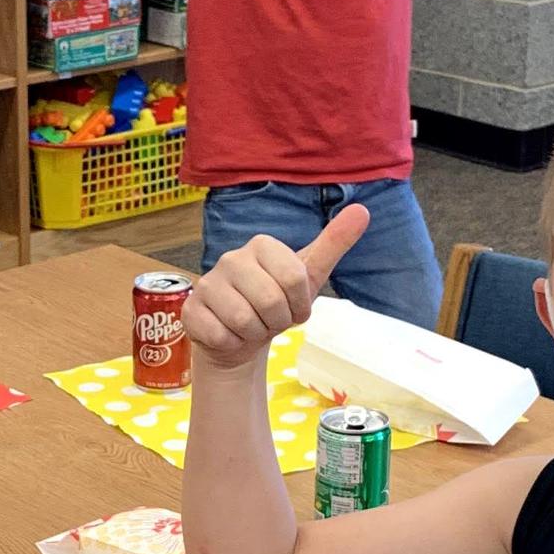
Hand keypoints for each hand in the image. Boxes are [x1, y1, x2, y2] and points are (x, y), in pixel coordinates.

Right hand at [185, 205, 370, 370]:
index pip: (295, 279)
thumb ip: (334, 243)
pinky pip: (222, 335)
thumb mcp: (308, 276)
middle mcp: (231, 258)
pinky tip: (230, 334)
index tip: (293, 306)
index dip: (300, 305)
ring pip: (245, 320)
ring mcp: (208, 283)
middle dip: (278, 321)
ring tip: (251, 326)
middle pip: (271, 301)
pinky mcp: (191, 310)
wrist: (240, 337)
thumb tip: (362, 210)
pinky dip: (233, 343)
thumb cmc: (276, 304)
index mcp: (261, 245)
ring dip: (256, 334)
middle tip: (271, 319)